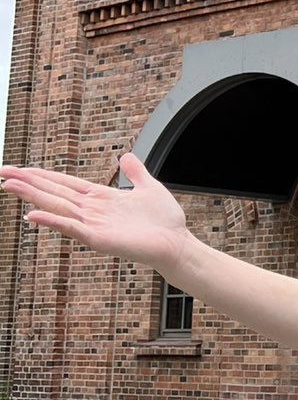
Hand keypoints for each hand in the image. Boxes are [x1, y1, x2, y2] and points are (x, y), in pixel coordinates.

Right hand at [1, 153, 191, 273]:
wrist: (178, 243)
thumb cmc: (165, 221)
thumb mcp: (149, 187)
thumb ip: (136, 172)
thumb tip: (126, 155)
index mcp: (101, 198)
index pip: (64, 183)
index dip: (42, 175)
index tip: (19, 168)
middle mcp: (92, 211)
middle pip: (54, 193)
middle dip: (28, 182)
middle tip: (1, 173)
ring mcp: (93, 225)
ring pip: (57, 206)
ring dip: (33, 196)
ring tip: (9, 186)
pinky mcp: (99, 239)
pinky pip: (72, 228)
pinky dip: (53, 221)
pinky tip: (33, 215)